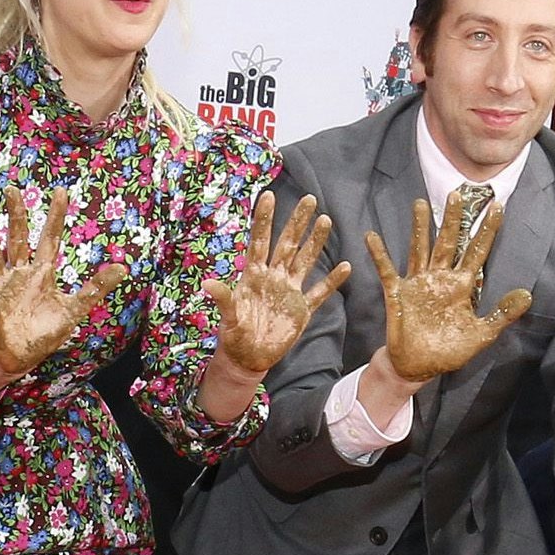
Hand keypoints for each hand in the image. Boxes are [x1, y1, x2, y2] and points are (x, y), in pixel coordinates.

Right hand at [0, 186, 130, 379]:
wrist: (21, 358)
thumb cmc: (45, 332)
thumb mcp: (74, 310)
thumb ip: (96, 288)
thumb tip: (123, 267)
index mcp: (42, 273)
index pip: (50, 239)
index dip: (55, 216)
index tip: (60, 191)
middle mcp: (21, 274)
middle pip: (18, 238)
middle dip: (16, 215)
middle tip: (13, 189)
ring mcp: (2, 287)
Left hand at [199, 191, 350, 379]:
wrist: (249, 359)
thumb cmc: (234, 336)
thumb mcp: (228, 318)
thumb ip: (224, 299)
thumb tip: (208, 283)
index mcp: (254, 275)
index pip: (260, 241)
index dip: (264, 219)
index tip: (269, 195)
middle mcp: (274, 277)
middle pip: (287, 244)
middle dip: (298, 222)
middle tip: (309, 199)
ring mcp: (290, 291)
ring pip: (305, 260)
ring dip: (315, 242)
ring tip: (325, 221)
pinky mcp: (302, 310)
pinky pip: (319, 292)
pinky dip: (332, 281)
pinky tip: (345, 266)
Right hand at [364, 188, 532, 383]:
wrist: (418, 367)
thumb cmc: (449, 351)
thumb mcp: (481, 335)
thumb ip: (502, 314)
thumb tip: (528, 294)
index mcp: (461, 286)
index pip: (476, 252)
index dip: (487, 230)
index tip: (498, 206)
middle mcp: (440, 278)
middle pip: (448, 242)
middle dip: (453, 220)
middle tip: (457, 193)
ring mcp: (418, 283)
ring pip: (420, 248)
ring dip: (420, 228)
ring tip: (420, 203)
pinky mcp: (397, 293)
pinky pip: (386, 270)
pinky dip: (379, 254)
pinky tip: (372, 237)